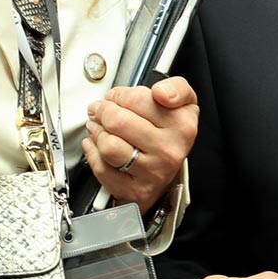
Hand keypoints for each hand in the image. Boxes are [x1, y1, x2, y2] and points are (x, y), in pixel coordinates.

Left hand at [82, 76, 197, 210]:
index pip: (137, 99)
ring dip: (97, 132)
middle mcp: (167, 150)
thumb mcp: (184, 106)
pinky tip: (99, 145)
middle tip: (101, 109)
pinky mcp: (132, 189)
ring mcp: (150, 172)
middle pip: (118, 121)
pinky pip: (101, 167)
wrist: (168, 177)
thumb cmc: (170, 138)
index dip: (120, 94)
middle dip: (103, 110)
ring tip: (99, 127)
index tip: (117, 97)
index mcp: (181, 126)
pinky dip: (93, 152)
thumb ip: (177, 88)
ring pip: (108, 145)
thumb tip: (161, 92)